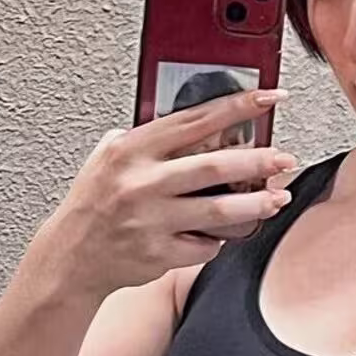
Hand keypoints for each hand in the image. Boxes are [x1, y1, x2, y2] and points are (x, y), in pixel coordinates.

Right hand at [35, 88, 298, 298]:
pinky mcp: (159, 253)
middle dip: (258, 161)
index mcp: (132, 150)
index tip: (270, 98)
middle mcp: (142, 183)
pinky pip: (205, 245)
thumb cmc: (94, 205)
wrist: (71, 258)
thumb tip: (197, 119)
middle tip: (285, 158)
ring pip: (219, 209)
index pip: (195, 120)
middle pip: (215, 165)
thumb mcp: (108, 158)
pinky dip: (218, 240)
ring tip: (278, 199)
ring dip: (256, 205)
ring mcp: (151, 220)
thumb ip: (147, 139)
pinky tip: (220, 234)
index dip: (237, 106)